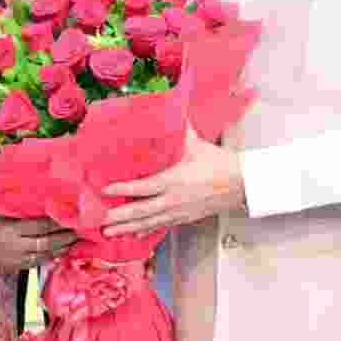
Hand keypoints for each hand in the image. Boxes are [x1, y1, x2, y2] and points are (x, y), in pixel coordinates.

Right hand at [0, 211, 77, 269]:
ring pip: (43, 255)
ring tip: (74, 241)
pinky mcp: (8, 266)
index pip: (42, 226)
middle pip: (46, 242)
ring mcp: (11, 259)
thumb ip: (16, 211)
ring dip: (60, 249)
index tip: (74, 216)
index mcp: (8, 229)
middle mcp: (12, 246)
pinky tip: (56, 252)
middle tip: (82, 230)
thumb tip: (40, 205)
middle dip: (66, 237)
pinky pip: (33, 263)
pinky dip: (47, 257)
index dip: (60, 223)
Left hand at [101, 128, 245, 235]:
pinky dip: (145, 230)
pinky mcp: (184, 218)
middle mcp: (173, 199)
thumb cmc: (218, 163)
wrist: (241, 184)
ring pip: (148, 223)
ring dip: (127, 228)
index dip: (123, 189)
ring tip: (109, 232)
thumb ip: (180, 129)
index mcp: (174, 180)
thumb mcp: (196, 144)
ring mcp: (178, 212)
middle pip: (141, 211)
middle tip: (99, 221)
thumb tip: (170, 106)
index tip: (105, 190)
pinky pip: (160, 226)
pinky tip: (133, 234)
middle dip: (119, 217)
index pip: (143, 187)